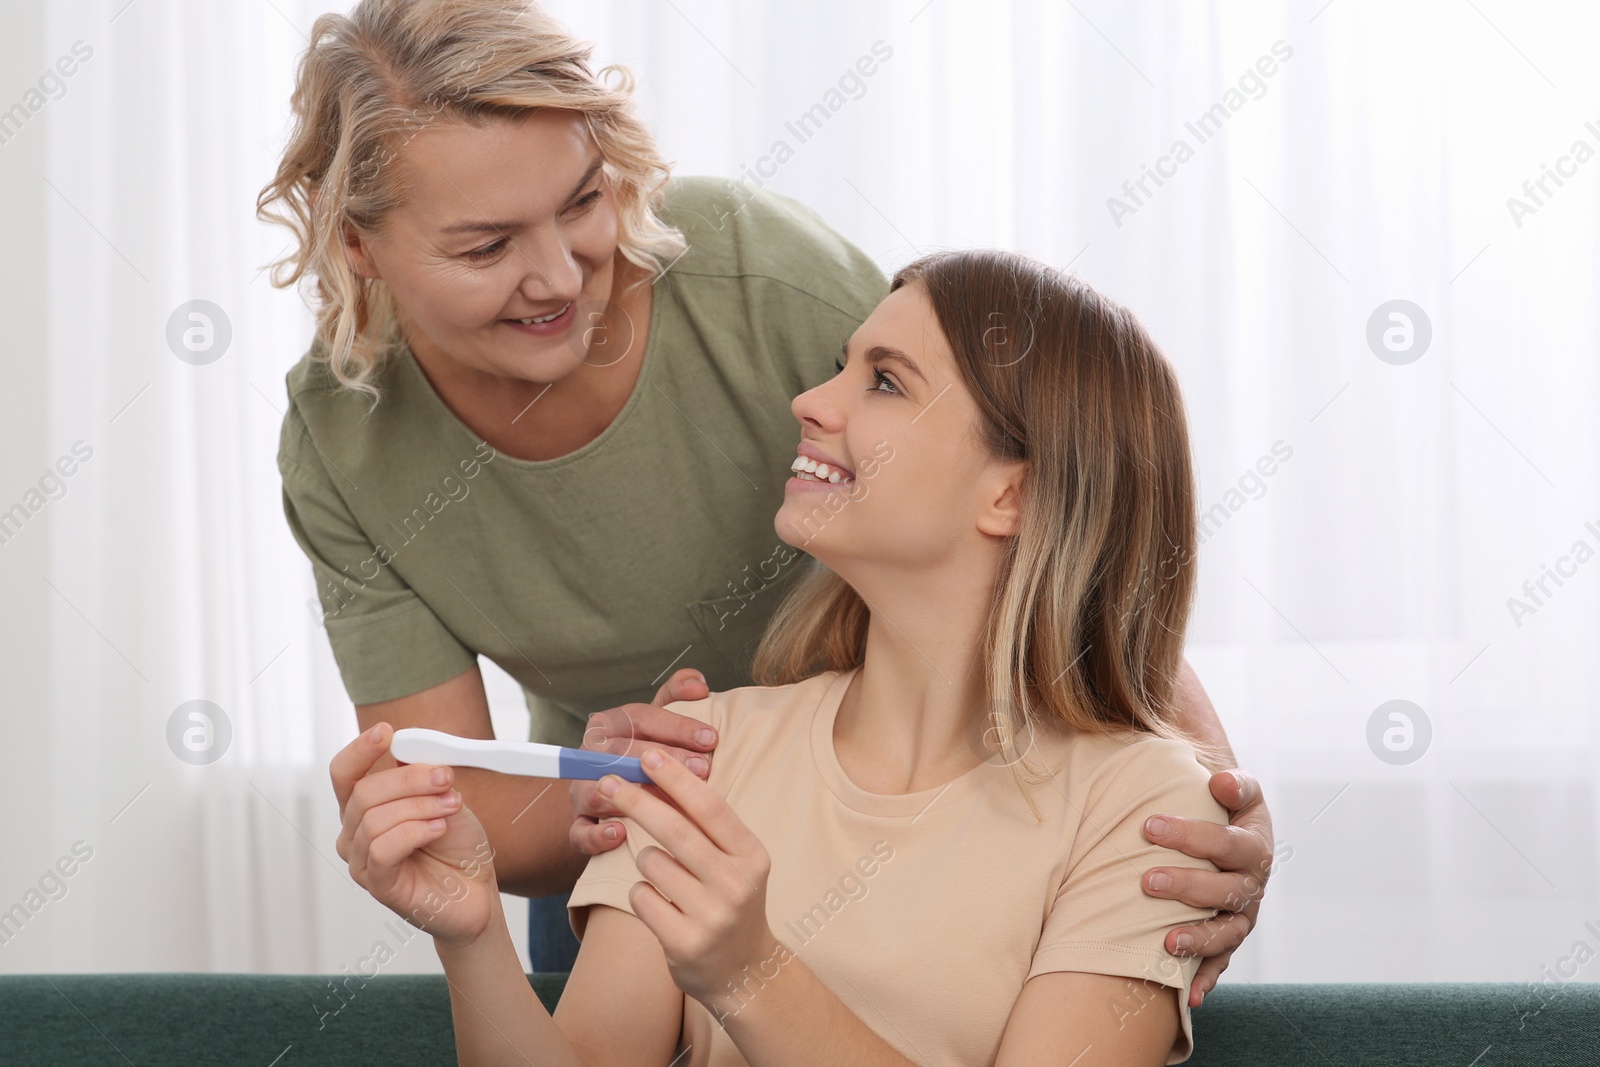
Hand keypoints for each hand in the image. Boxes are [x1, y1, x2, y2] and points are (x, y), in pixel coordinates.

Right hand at [331, 722, 499, 948]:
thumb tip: (410, 747)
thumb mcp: (444, 795)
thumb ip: (423, 771)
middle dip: (409, 778)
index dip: (360, 749)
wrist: (476, 890)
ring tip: (451, 808)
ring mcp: (362, 860)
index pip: (345, 772)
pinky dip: (414, 832)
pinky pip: (382, 849)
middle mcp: (355, 832)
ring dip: (419, 806)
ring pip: (374, 819)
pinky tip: (438, 829)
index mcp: (366, 805)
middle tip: (445, 777)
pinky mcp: (377, 884)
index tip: (386, 731)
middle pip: (363, 791)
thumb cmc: (457, 845)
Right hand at [569, 668, 718, 854]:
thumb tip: (698, 683)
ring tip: (667, 801)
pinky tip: (621, 833)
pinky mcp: (578, 826)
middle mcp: (590, 756)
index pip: (640, 718)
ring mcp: (581, 791)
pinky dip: (597, 834)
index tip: (711, 738)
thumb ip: (676, 695)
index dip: (676, 726)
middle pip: (622, 752)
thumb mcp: (658, 722)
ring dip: (632, 796)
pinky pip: (580, 832)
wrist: (609, 797)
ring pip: (597, 791)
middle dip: (665, 760)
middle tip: (703, 768)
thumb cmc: (643, 753)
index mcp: (610, 725)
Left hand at [596, 748, 779, 1007]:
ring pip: (651, 863)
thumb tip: (661, 776)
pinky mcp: (684, 942)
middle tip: (609, 780)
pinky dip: (642, 893)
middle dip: (637, 800)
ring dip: (646, 861)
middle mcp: (736, 884)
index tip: (649, 755)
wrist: (745, 971)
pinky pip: (640, 897)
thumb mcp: (734, 860)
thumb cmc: (729, 900)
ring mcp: (712, 916)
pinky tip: (662, 907)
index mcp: (750, 855)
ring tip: (667, 879)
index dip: (676, 778)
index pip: (710, 807)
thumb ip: (705, 825)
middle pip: (675, 830)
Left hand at [1141, 769, 1273, 1006]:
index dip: (1192, 836)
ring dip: (1198, 940)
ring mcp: (1242, 917)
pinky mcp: (1228, 939)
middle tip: (1147, 879)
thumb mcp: (1236, 789)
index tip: (1149, 825)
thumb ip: (1234, 783)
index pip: (1228, 843)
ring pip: (1226, 934)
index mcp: (1255, 846)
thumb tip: (1221, 783)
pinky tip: (1189, 997)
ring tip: (1168, 942)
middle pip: (1225, 891)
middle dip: (1187, 886)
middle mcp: (1252, 886)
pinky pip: (1220, 963)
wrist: (1231, 831)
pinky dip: (1206, 979)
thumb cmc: (1224, 808)